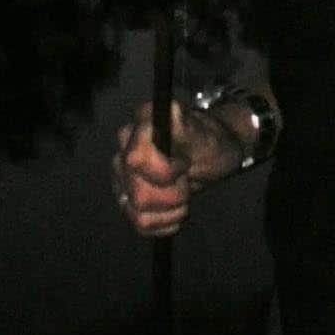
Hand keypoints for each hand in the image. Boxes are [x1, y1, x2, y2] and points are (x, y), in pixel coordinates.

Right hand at [112, 100, 242, 237]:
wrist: (212, 159)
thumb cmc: (208, 142)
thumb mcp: (203, 133)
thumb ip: (184, 126)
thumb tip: (171, 111)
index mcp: (140, 128)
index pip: (136, 159)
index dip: (164, 170)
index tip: (184, 164)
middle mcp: (123, 151)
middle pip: (138, 193)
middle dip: (173, 193)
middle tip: (186, 176)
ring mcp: (122, 178)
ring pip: (140, 212)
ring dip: (172, 207)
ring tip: (183, 190)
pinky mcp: (127, 200)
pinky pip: (143, 224)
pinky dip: (167, 220)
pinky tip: (176, 206)